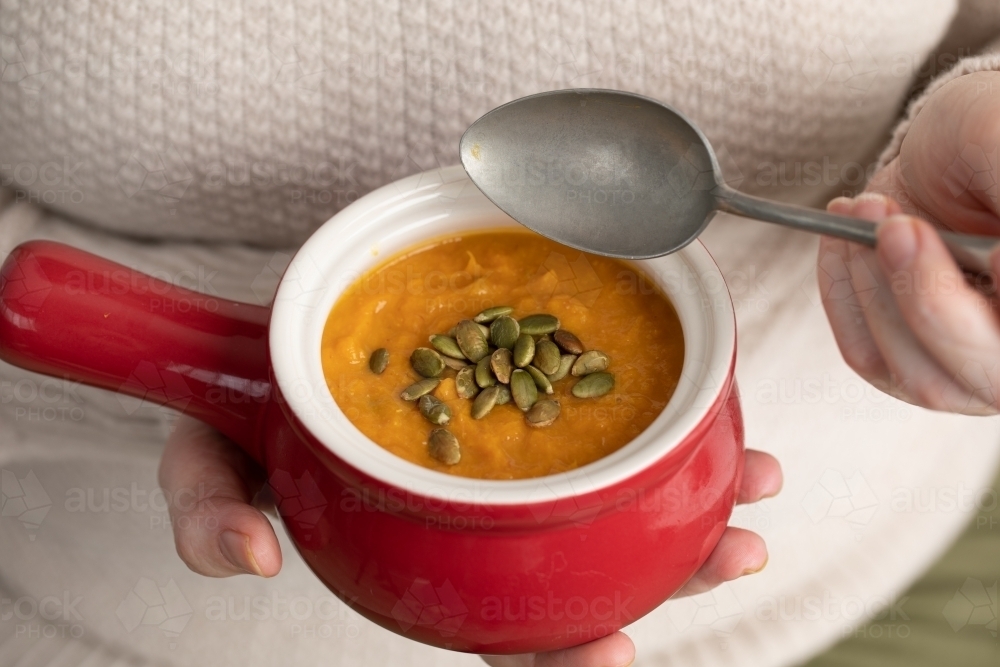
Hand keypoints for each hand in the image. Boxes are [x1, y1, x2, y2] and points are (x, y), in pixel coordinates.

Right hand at [160, 416, 779, 665]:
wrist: (275, 333)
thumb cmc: (251, 406)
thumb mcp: (205, 460)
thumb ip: (208, 510)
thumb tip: (242, 558)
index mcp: (417, 545)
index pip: (487, 622)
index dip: (548, 653)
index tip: (608, 654)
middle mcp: (478, 509)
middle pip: (581, 561)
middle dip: (671, 571)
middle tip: (739, 556)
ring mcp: (510, 449)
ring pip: (614, 492)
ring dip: (693, 496)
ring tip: (759, 487)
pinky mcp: (528, 374)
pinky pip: (604, 404)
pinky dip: (663, 414)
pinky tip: (714, 404)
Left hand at [819, 70, 999, 413]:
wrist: (948, 147)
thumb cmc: (987, 133)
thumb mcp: (996, 138)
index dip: (991, 294)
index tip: (979, 254)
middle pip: (978, 366)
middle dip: (925, 293)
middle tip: (896, 226)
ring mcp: (970, 369)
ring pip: (920, 374)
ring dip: (875, 290)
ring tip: (864, 211)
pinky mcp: (910, 364)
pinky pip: (868, 355)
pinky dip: (845, 294)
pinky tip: (842, 240)